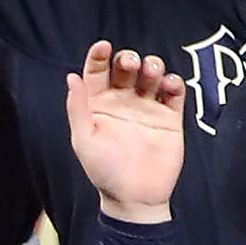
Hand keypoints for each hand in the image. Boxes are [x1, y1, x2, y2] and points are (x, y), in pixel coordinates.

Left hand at [66, 43, 187, 222]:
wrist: (136, 197)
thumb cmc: (104, 171)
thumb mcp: (83, 140)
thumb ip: (78, 108)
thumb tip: (71, 77)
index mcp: (98, 106)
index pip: (97, 74)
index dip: (99, 57)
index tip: (103, 46)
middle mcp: (123, 103)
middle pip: (127, 70)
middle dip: (129, 59)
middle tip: (131, 62)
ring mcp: (147, 109)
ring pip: (151, 76)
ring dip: (153, 67)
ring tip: (152, 72)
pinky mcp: (169, 118)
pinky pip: (174, 93)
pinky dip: (173, 84)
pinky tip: (169, 85)